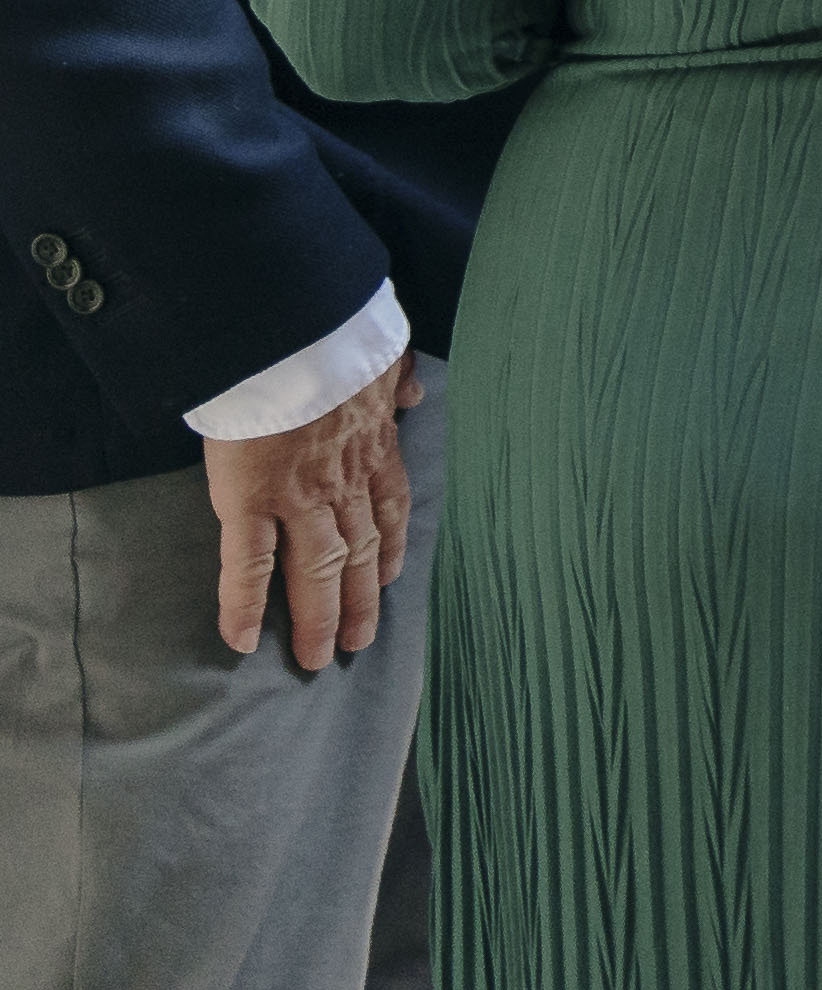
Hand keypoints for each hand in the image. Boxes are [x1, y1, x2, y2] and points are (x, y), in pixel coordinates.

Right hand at [206, 357, 413, 669]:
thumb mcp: (381, 353)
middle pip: (358, 552)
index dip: (391, 545)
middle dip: (360, 600)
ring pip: (314, 570)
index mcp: (373, 445)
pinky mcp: (249, 501)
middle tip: (359, 642)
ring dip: (317, 617)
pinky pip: (247, 565)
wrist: (292, 332)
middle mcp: (342, 480)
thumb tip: (412, 391)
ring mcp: (297, 495)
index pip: (388, 507)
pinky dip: (243, 605)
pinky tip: (240, 641)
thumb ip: (395, 377)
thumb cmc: (331, 337)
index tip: (391, 575)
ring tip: (315, 657)